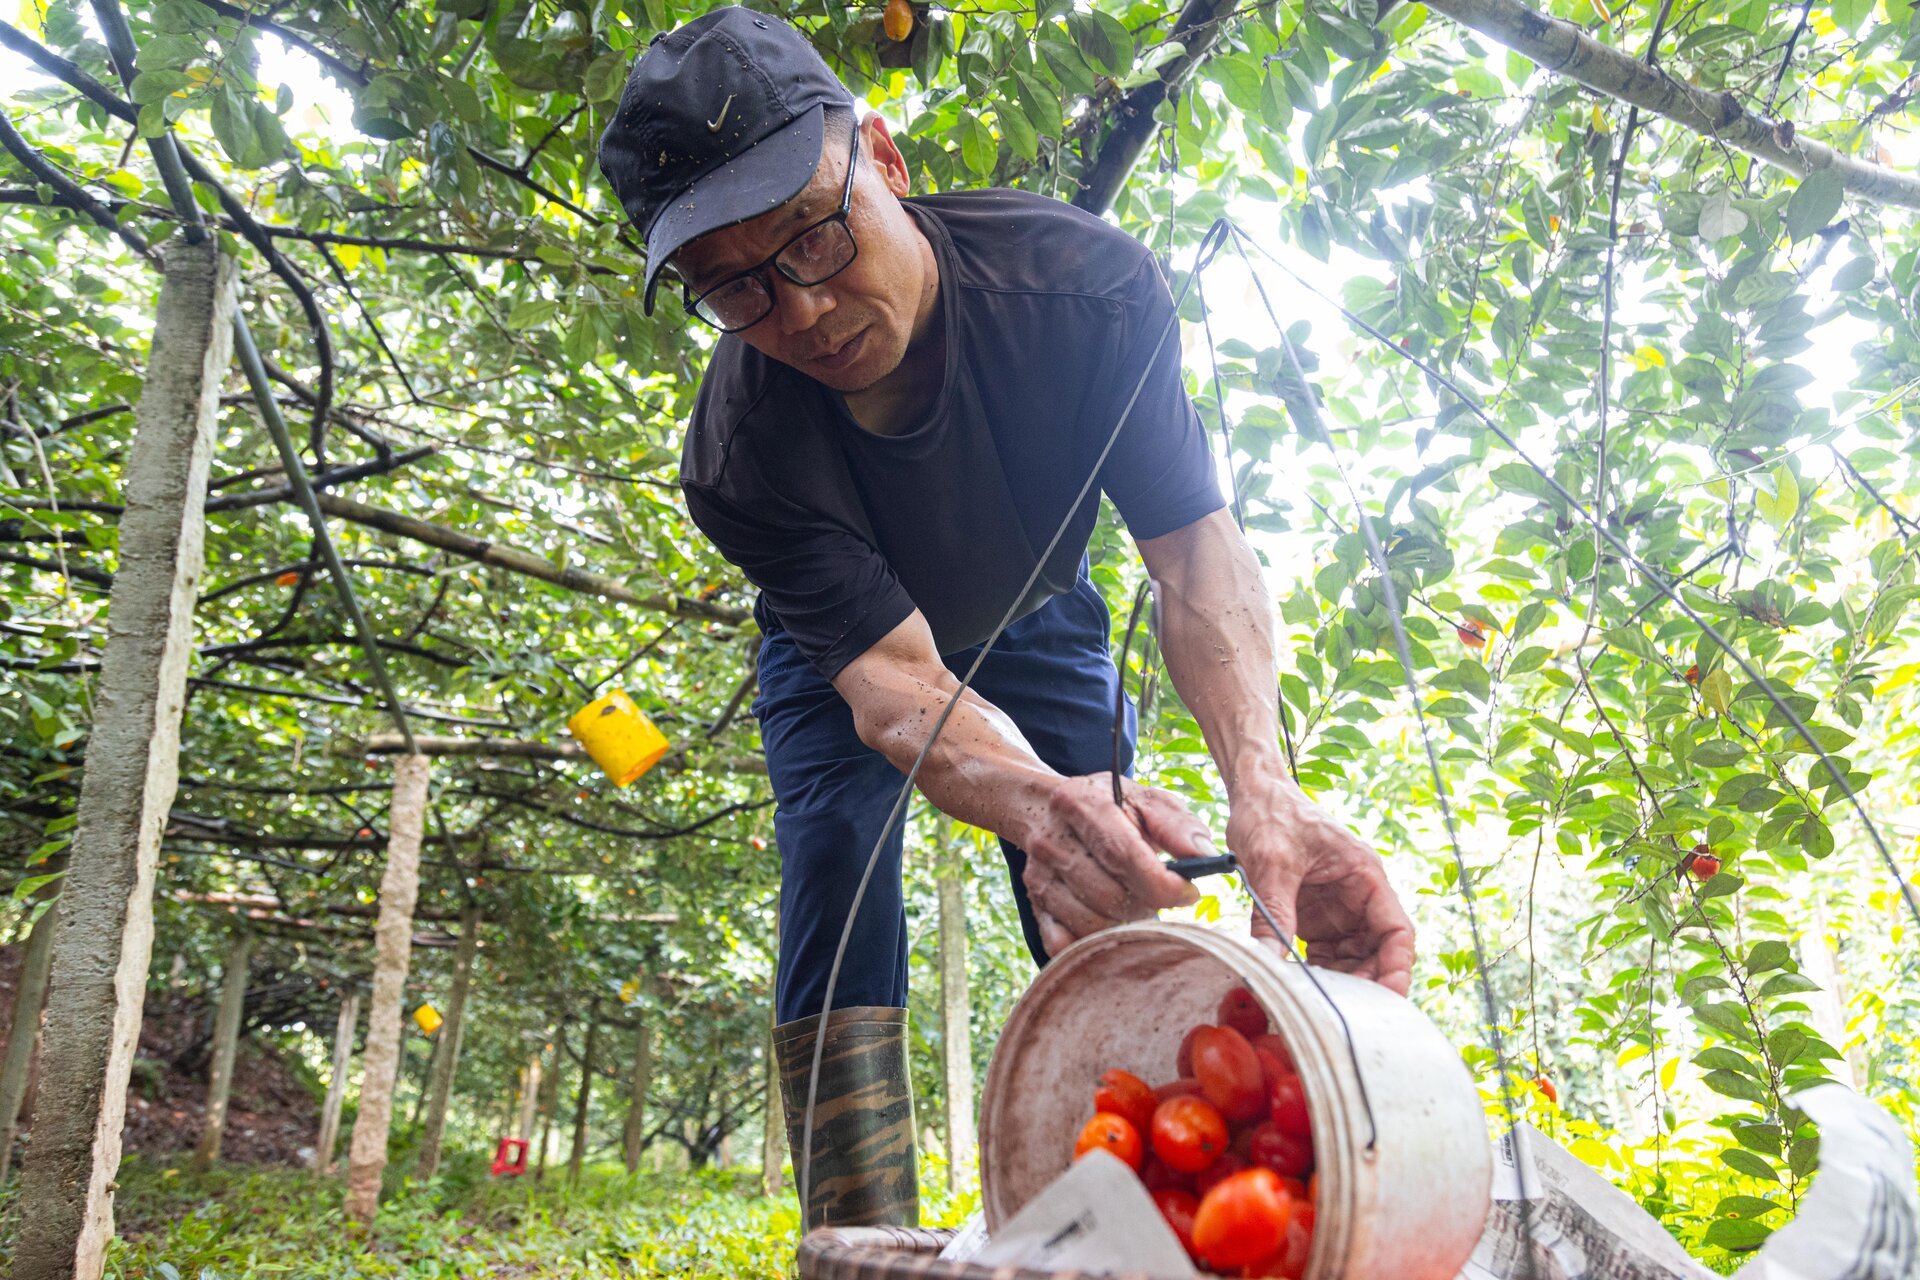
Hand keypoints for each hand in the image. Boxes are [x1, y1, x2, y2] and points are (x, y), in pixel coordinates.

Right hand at [1015, 774, 1210, 956]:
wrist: (1047, 808)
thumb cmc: (1108, 806)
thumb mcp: (1146, 801)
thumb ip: (1178, 826)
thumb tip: (1206, 856)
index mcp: (1082, 804)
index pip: (1123, 855)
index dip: (1161, 883)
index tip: (1189, 893)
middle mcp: (1052, 840)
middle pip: (1108, 895)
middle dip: (1146, 905)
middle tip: (1160, 896)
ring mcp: (1039, 875)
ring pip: (1089, 923)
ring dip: (1123, 924)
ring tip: (1135, 904)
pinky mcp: (1034, 903)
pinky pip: (1062, 942)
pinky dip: (1091, 943)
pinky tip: (1109, 923)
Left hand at [1227, 780, 1414, 995]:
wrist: (1252, 792)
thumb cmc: (1271, 814)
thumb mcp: (1271, 862)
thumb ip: (1272, 913)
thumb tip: (1267, 963)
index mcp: (1364, 876)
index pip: (1397, 931)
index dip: (1397, 968)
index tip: (1387, 1000)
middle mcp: (1358, 896)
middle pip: (1378, 952)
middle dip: (1366, 983)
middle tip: (1342, 1012)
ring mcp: (1337, 909)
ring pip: (1352, 958)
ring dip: (1339, 983)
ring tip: (1317, 1004)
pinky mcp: (1314, 916)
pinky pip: (1324, 955)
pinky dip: (1315, 974)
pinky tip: (1298, 987)